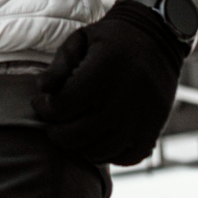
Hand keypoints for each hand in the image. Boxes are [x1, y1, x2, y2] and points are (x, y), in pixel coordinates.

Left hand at [32, 0, 184, 165]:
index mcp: (102, 73)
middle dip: (55, 131)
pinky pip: (123, 158)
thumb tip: (41, 88)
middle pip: (75, 135)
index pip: (61, 106)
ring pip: (97, 152)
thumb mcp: (81, 39)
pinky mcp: (152, 133)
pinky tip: (97, 139)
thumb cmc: (112, 39)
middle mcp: (122, 101)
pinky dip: (106, 154)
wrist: (157, 40)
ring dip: (78, 146)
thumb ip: (60, 63)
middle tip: (51, 122)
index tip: (40, 101)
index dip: (43, 107)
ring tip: (72, 131)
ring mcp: (139, 121)